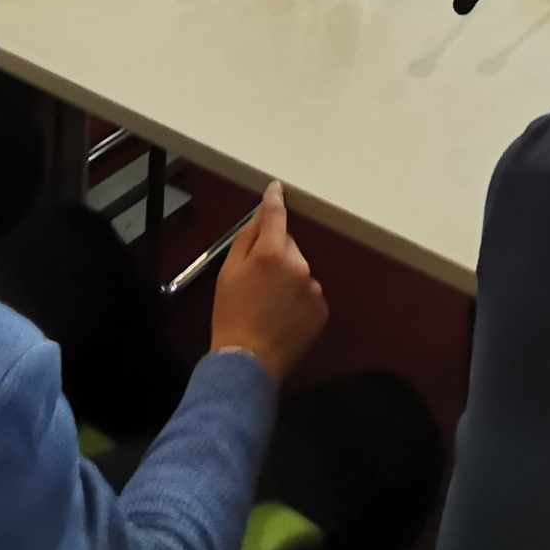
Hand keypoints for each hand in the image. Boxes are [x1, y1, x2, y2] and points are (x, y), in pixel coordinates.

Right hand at [208, 182, 327, 382]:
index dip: (274, 200)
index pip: (275, 215)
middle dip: (276, 252)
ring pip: (299, 269)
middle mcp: (298, 265)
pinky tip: (282, 314)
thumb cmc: (231, 315)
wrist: (247, 361)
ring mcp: (313, 287)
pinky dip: (298, 297)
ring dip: (288, 276)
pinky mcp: (322, 308)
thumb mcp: (227, 272)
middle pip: (288, 244)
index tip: (277, 189)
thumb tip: (259, 215)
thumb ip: (246, 239)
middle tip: (257, 278)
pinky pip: (309, 291)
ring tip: (269, 302)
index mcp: (270, 253)